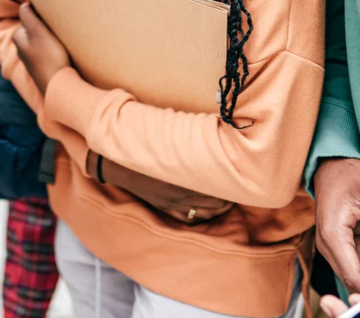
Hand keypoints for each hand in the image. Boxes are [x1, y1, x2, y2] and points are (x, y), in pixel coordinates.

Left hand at [14, 3, 70, 95]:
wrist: (59, 86)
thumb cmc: (49, 56)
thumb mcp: (37, 31)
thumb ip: (28, 15)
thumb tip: (24, 5)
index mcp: (18, 38)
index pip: (27, 18)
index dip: (39, 15)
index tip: (50, 16)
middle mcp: (22, 50)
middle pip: (33, 30)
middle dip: (43, 27)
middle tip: (57, 26)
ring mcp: (32, 61)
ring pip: (40, 42)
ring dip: (49, 39)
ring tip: (61, 39)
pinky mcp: (43, 69)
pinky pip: (47, 53)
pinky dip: (53, 50)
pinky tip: (61, 52)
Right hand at [92, 152, 232, 222]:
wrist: (121, 160)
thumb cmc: (149, 143)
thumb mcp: (173, 140)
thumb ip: (195, 143)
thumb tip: (218, 140)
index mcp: (187, 173)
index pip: (221, 187)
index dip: (233, 185)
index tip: (239, 177)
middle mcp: (182, 192)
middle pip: (218, 203)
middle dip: (229, 196)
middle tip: (234, 187)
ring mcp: (173, 203)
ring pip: (207, 214)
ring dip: (219, 208)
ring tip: (225, 199)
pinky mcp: (165, 208)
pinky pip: (190, 219)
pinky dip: (202, 216)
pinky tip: (208, 209)